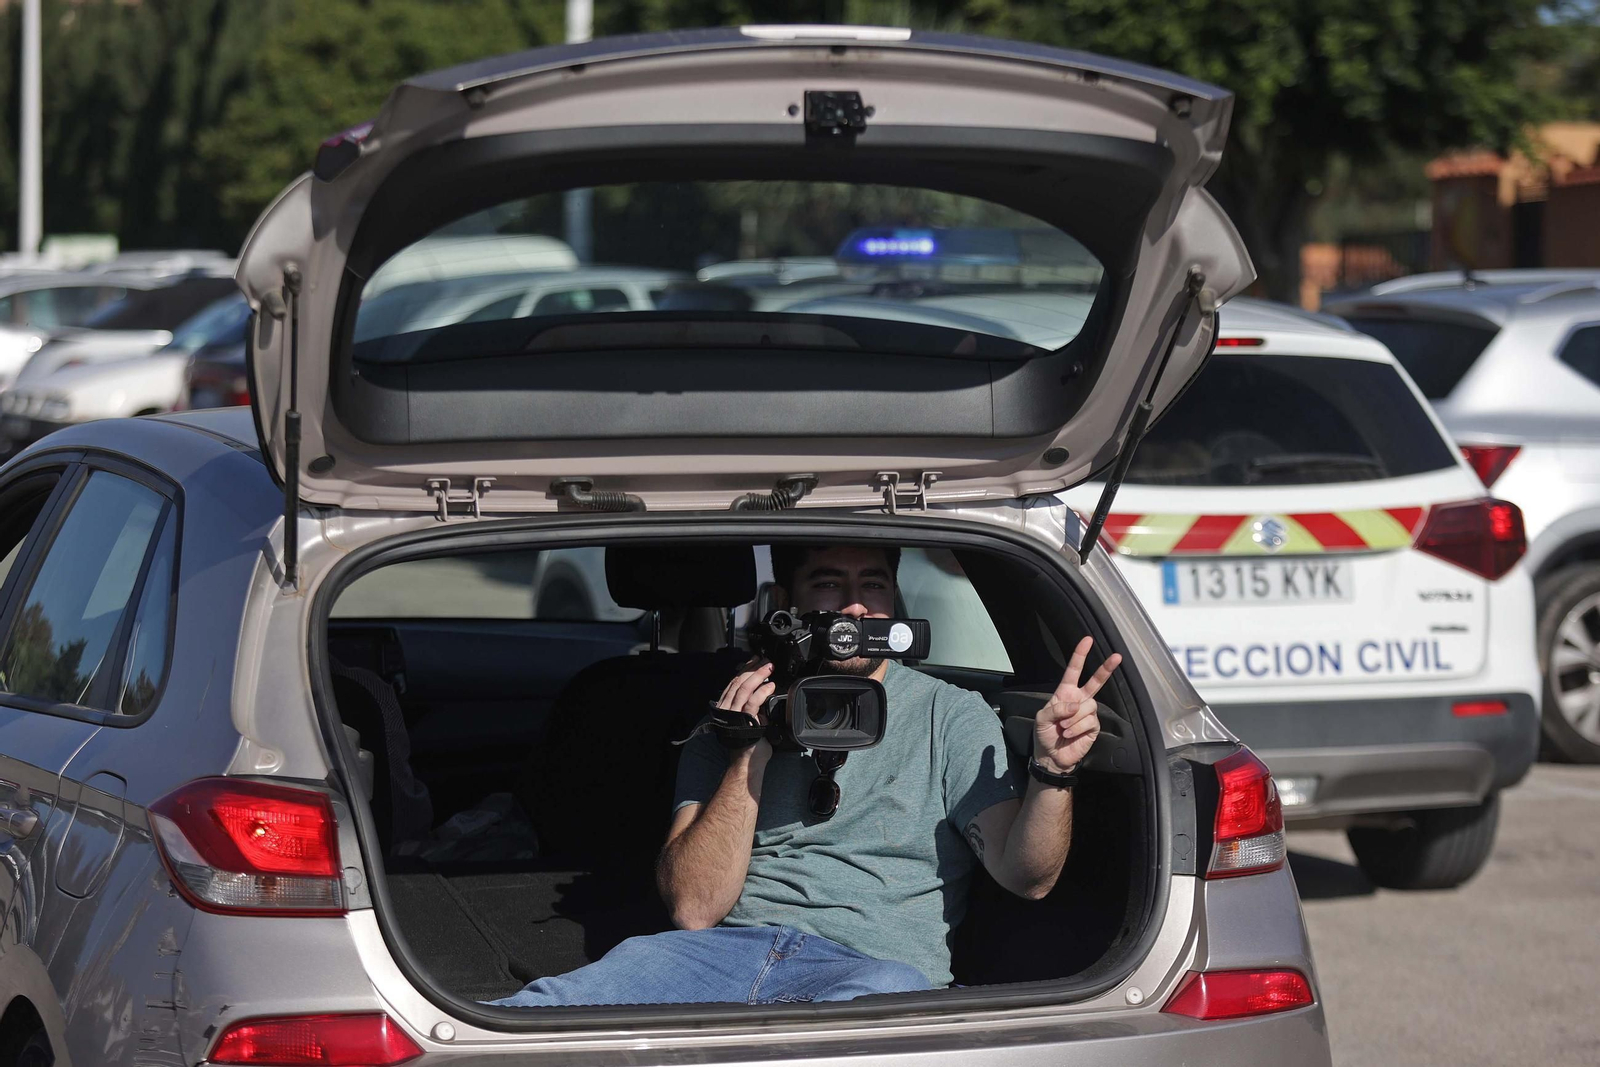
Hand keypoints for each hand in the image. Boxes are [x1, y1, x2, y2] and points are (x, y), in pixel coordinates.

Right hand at [717, 661, 775, 765]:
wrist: (747, 764)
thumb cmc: (750, 745)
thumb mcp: (749, 721)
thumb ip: (752, 707)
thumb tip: (763, 693)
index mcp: (726, 708)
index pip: (734, 683)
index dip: (745, 669)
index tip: (754, 661)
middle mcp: (727, 710)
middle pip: (738, 682)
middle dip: (753, 669)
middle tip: (764, 661)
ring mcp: (734, 715)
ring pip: (744, 688)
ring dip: (758, 676)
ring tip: (769, 668)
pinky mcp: (744, 721)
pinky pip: (752, 702)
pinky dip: (762, 691)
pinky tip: (770, 686)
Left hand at [1034, 636, 1121, 774]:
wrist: (1051, 756)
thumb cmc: (1044, 734)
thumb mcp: (1042, 718)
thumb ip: (1056, 708)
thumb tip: (1075, 705)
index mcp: (1065, 693)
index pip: (1073, 671)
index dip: (1080, 655)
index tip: (1087, 640)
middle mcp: (1079, 699)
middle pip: (1095, 682)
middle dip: (1106, 669)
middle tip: (1117, 656)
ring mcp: (1088, 713)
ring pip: (1088, 706)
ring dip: (1073, 718)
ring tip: (1063, 728)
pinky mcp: (1093, 727)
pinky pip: (1089, 721)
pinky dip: (1077, 728)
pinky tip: (1070, 734)